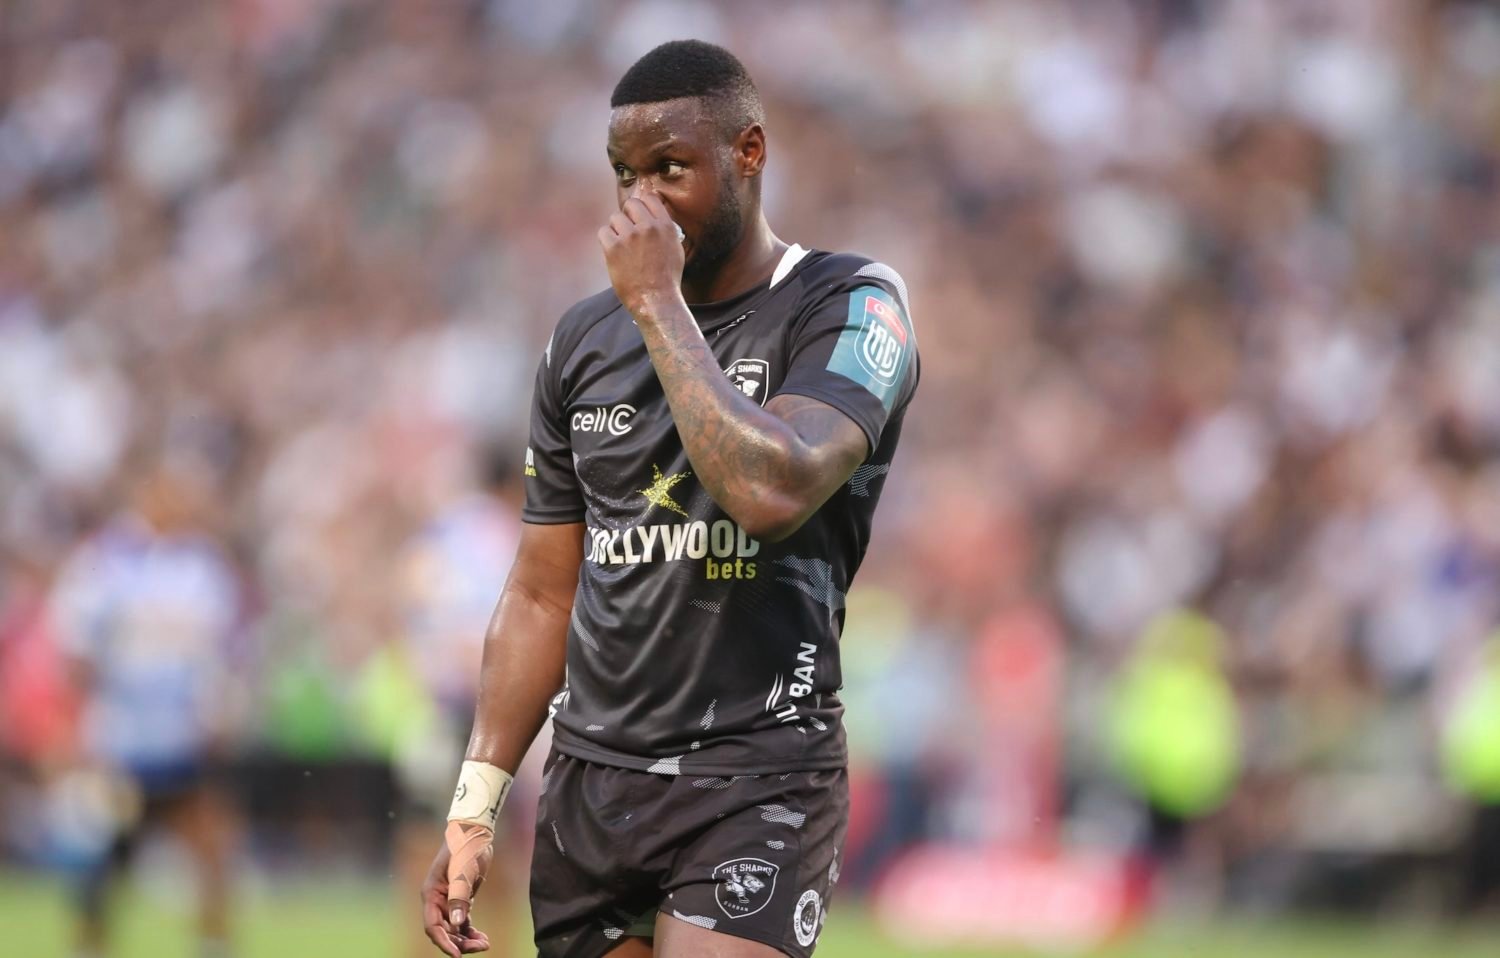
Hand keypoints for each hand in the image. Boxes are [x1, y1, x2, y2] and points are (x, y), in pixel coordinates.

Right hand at [421, 825, 493, 955]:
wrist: (475, 834)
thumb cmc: (465, 849)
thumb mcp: (462, 873)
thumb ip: (459, 898)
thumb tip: (456, 924)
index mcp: (431, 894)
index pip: (432, 926)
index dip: (443, 942)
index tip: (457, 954)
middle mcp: (436, 901)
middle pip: (444, 931)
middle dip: (460, 942)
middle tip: (482, 946)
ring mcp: (448, 901)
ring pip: (453, 929)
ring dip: (466, 939)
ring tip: (485, 944)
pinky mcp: (460, 899)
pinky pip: (462, 921)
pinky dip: (470, 931)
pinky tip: (483, 937)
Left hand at [597, 192, 685, 316]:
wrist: (656, 300)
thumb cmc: (667, 279)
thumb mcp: (675, 249)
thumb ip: (664, 230)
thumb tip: (653, 216)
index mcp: (665, 226)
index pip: (650, 199)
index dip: (642, 205)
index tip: (639, 214)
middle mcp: (648, 227)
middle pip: (630, 204)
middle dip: (628, 214)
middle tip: (627, 229)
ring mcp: (630, 236)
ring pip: (615, 217)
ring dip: (616, 228)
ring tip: (621, 244)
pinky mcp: (613, 248)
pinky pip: (603, 232)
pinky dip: (606, 240)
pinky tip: (613, 251)